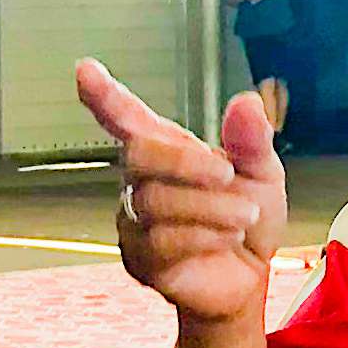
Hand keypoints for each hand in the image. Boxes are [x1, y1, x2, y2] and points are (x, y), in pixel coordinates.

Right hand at [77, 58, 286, 326]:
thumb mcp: (262, 173)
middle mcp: (140, 181)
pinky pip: (162, 241)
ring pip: (156, 202)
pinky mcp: (140, 261)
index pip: (124, 118)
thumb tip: (247, 103)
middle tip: (228, 174)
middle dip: (187, 162)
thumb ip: (252, 141)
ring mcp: (134, 222)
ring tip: (245, 216)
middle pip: (137, 154)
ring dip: (211, 207)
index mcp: (165, 150)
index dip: (103, 95)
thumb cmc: (247, 218)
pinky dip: (205, 236)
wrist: (250, 277)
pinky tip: (227, 238)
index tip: (85, 69)